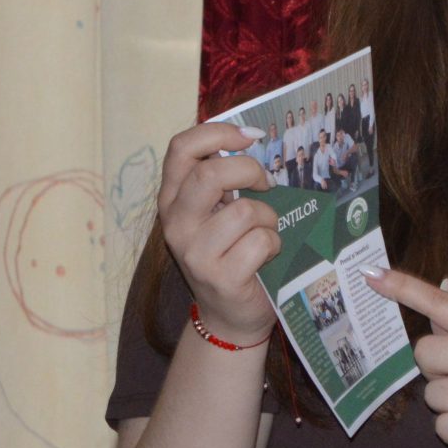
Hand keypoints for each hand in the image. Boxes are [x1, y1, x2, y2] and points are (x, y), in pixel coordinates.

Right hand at [154, 122, 279, 345]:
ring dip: (268, 219)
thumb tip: (252, 139)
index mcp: (173, 199)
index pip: (181, 148)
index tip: (249, 137)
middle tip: (265, 183)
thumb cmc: (232, 253)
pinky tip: (266, 258)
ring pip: (245, 211)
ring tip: (263, 234)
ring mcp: (194, 252)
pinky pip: (261, 241)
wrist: (231, 315)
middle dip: (248, 171)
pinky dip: (274, 245)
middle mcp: (176, 223)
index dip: (217, 132)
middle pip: (209, 175)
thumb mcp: (219, 211)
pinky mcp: (220, 276)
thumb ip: (225, 180)